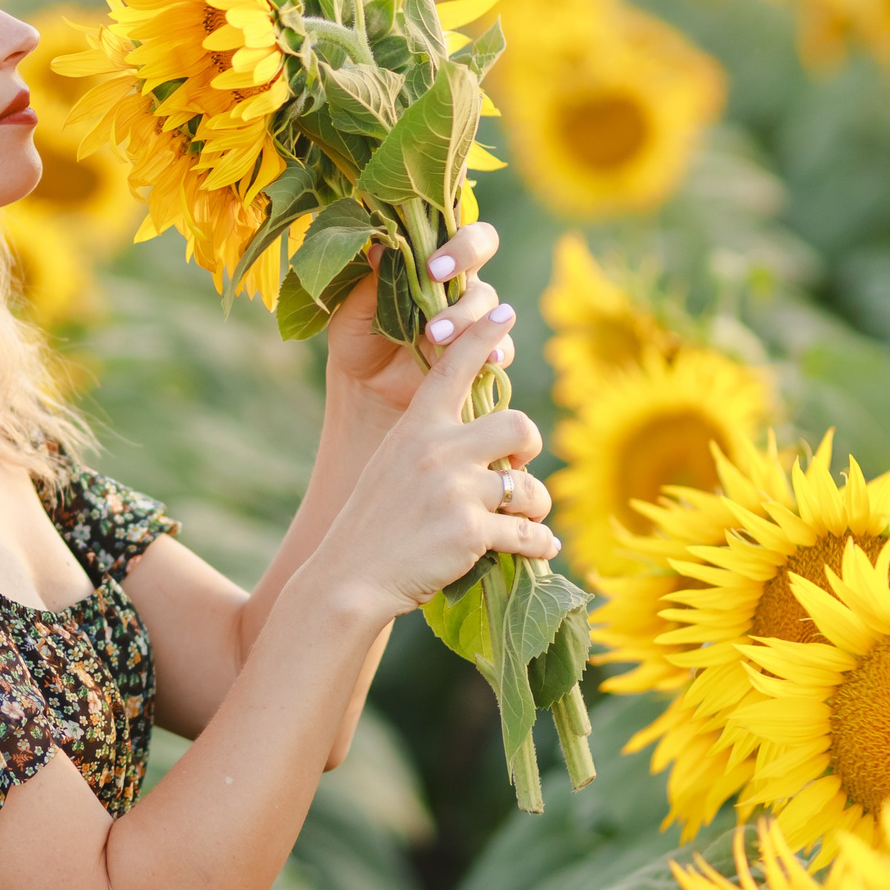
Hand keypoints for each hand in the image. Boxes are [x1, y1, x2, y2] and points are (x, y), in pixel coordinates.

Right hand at [310, 311, 556, 624]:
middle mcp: (439, 450)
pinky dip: (540, 544)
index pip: (454, 368)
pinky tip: (540, 548)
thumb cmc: (372, 523)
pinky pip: (529, 534)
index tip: (503, 312)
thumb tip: (492, 447)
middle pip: (519, 426)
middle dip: (528, 451)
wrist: (350, 577)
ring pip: (529, 487)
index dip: (482, 335)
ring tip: (527, 520)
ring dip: (535, 507)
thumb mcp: (392, 466)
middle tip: (516, 472)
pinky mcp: (471, 532)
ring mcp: (456, 490)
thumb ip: (434, 447)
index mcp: (416, 427)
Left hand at [324, 221, 513, 423]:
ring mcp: (471, 317)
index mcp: (428, 262)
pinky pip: (501, 344)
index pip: (458, 232)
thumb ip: (370, 282)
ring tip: (436, 336)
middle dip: (465, 261)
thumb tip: (380, 247)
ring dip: (465, 316)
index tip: (432, 265)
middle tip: (435, 280)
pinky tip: (488, 356)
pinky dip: (498, 348)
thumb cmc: (357, 340)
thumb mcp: (354, 313)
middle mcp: (455, 283)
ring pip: (488, 303)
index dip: (457, 242)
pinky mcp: (479, 352)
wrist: (364, 390)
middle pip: (482, 252)